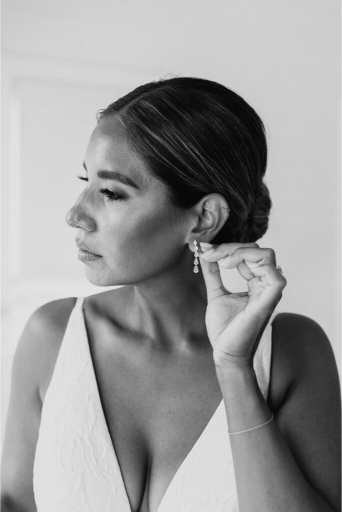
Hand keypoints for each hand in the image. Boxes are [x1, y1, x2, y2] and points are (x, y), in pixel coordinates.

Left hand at [198, 242, 285, 368]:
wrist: (225, 353)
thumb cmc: (224, 328)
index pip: (250, 253)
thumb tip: (205, 253)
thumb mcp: (216, 293)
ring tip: (220, 261)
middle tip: (210, 254)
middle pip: (259, 250)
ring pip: (267, 256)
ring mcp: (268, 293)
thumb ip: (213, 272)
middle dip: (232, 247)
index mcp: (257, 283)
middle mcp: (266, 285)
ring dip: (239, 252)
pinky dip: (252, 263)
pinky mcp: (267, 303)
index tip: (205, 250)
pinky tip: (229, 267)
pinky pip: (275, 277)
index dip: (228, 247)